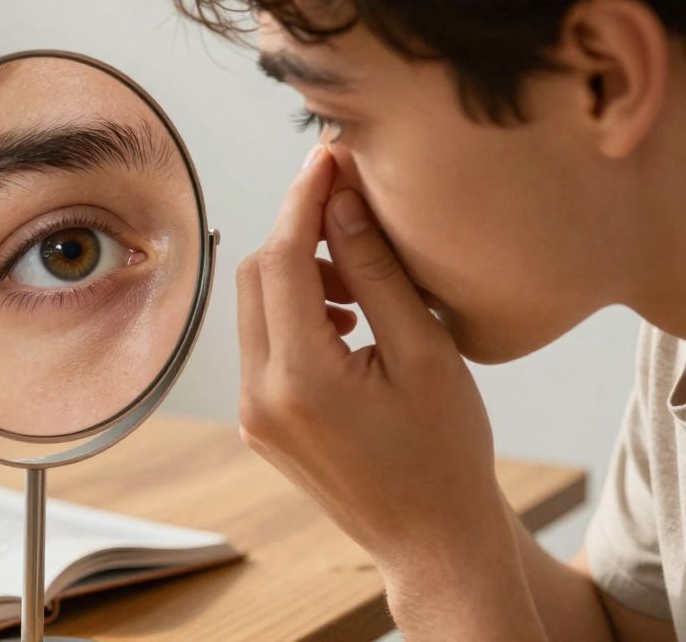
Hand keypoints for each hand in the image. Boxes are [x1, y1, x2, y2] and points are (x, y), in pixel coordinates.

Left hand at [236, 145, 541, 635]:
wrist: (430, 539)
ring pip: (254, 306)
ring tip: (360, 287)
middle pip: (256, 275)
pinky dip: (292, 313)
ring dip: (297, 274)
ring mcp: (251, 412)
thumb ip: (376, 273)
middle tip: (353, 213)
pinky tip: (345, 322)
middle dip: (299, 232)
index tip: (330, 157)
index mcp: (298, 378)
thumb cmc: (444, 452)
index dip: (305, 199)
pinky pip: (261, 342)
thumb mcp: (425, 353)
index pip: (282, 257)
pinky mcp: (258, 420)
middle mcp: (258, 395)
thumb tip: (341, 201)